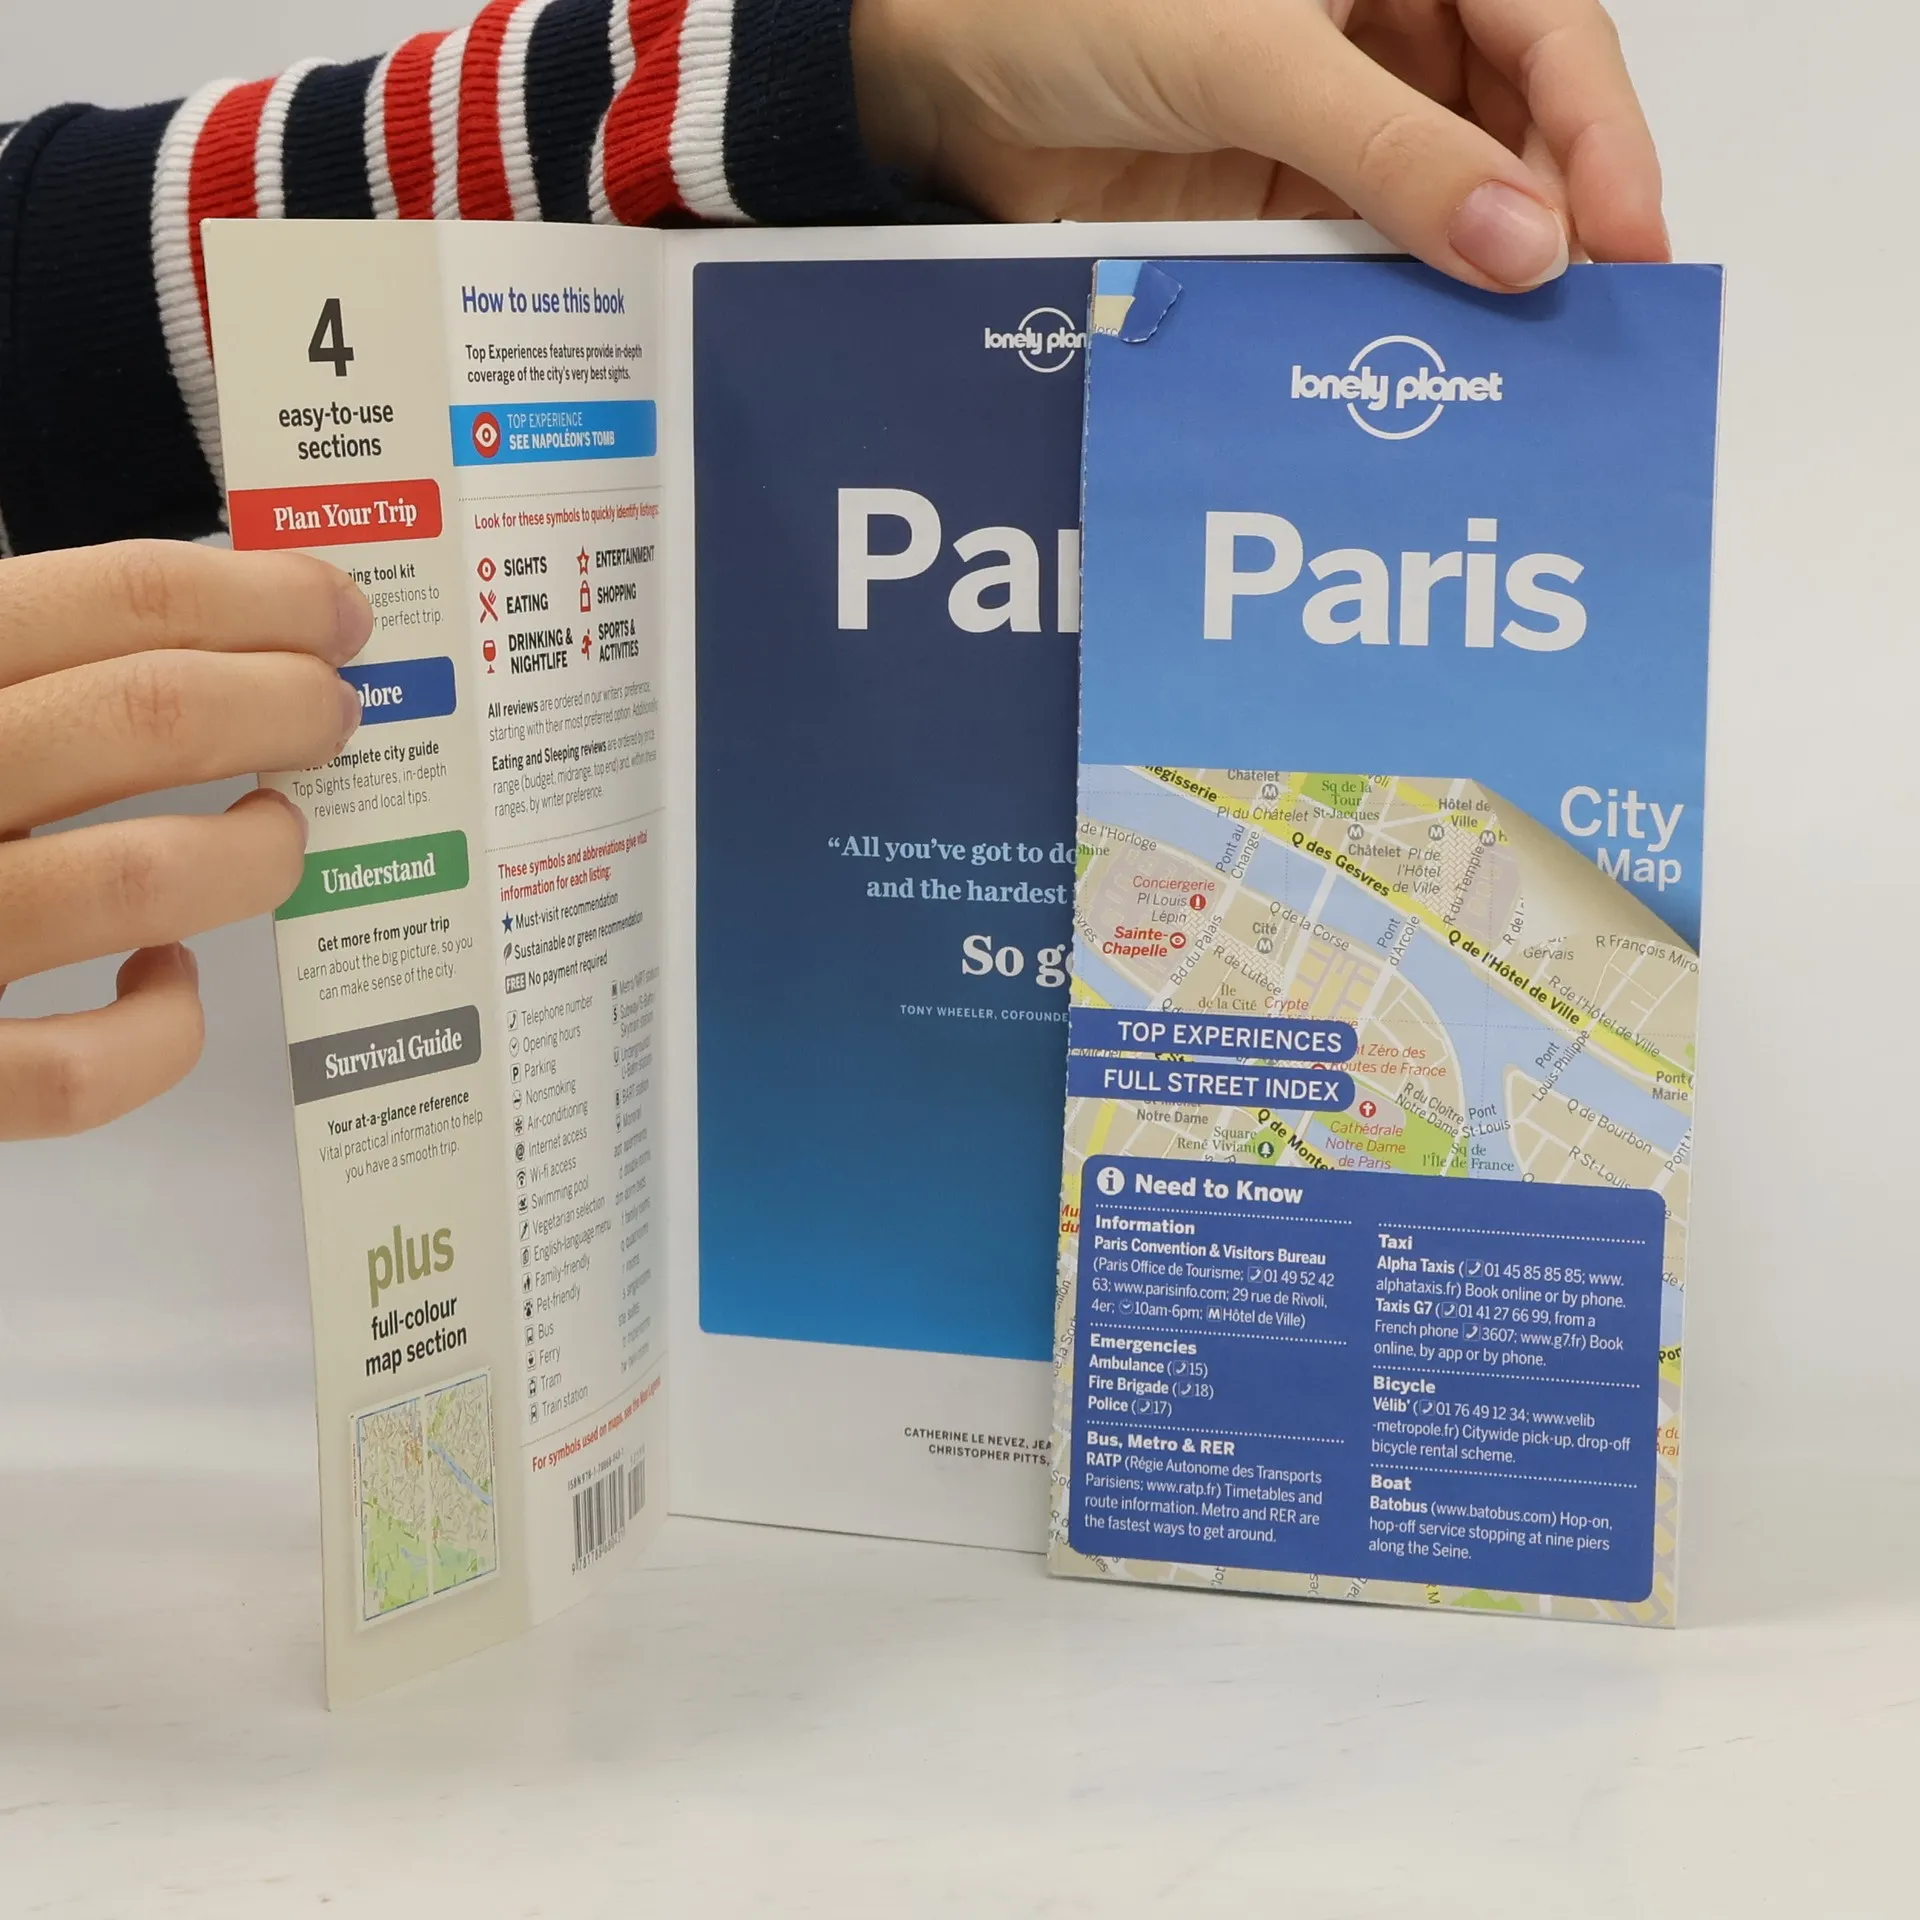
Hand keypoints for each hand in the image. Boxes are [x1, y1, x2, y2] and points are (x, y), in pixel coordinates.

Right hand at [0, 542, 371, 1138]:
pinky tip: (163, 983)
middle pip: (146, 718)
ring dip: (255, 851)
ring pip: (144, 881)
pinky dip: (159, 1030)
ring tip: (275, 833)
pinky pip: (80, 1070)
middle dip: (281, 705)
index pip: (111, 600)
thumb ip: (14, 663)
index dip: (257, 599)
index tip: (332, 611)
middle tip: (333, 711)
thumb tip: (191, 624)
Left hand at [853, 0, 1665, 291]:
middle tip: (1577, 324)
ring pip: (1443, 204)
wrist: (938, 75)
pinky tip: (1415, 357)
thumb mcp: (1254, 57)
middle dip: (1550, 219)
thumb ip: (1391, 153)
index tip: (1631, 241)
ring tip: (1512, 363)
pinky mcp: (1279, 202)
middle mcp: (1386, 29)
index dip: (1602, 136)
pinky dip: (1386, 308)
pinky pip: (1358, 258)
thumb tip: (1524, 247)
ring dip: (1473, 279)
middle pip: (1514, 127)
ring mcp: (1335, 122)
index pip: (1550, 34)